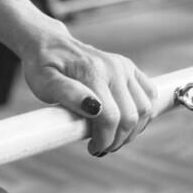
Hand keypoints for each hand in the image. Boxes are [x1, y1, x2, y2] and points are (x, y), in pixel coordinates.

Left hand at [21, 21, 157, 155]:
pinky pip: (149, 96)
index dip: (104, 140)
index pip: (111, 117)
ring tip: (112, 138)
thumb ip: (67, 94)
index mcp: (93, 73)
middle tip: (100, 148)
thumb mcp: (44, 82)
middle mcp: (114, 68)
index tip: (92, 149)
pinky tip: (124, 124)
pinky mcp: (130, 68)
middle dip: (118, 139)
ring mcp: (125, 67)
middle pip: (131, 116)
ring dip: (132, 131)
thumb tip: (94, 109)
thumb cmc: (43, 66)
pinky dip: (142, 116)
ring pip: (145, 108)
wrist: (49, 44)